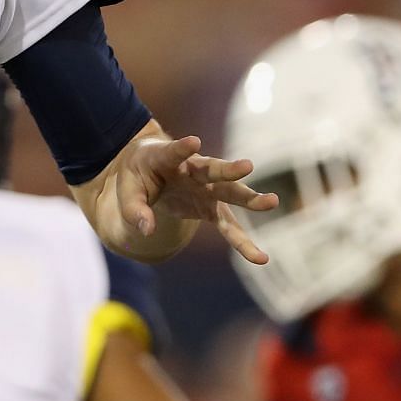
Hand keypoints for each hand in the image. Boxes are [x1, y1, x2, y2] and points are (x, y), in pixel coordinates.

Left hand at [115, 134, 276, 263]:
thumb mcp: (127, 189)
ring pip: (230, 193)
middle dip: (229, 170)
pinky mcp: (211, 208)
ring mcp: (207, 188)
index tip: (194, 141)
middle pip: (213, 169)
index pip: (175, 151)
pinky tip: (261, 259)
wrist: (152, 169)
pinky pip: (229, 226)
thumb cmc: (139, 174)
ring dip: (250, 199)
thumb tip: (147, 230)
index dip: (183, 147)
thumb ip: (135, 209)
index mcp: (168, 158)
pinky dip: (242, 242)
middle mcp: (194, 170)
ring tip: (272, 202)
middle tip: (247, 166)